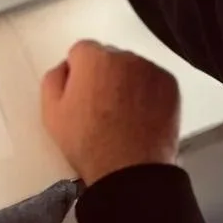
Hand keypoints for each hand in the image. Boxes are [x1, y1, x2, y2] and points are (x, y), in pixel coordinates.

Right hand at [41, 40, 180, 184]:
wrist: (129, 171)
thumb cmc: (89, 144)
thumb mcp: (52, 114)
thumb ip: (53, 80)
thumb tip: (65, 68)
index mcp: (93, 59)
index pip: (81, 51)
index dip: (78, 73)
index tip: (80, 94)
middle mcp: (124, 56)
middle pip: (109, 57)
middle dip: (103, 74)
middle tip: (101, 107)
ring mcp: (150, 69)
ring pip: (133, 68)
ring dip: (127, 82)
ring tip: (123, 116)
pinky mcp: (170, 84)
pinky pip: (154, 81)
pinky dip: (148, 93)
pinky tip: (141, 117)